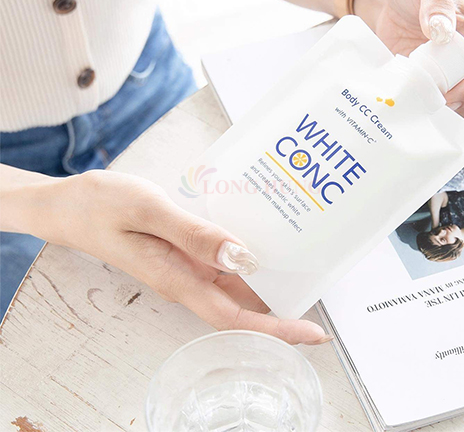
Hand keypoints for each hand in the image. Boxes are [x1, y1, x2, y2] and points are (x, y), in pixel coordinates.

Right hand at [23, 170, 328, 344]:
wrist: (67, 206)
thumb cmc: (100, 207)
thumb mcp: (149, 212)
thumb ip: (194, 236)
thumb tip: (243, 256)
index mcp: (178, 279)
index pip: (235, 317)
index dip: (276, 329)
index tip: (313, 333)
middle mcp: (185, 279)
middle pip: (241, 305)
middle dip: (281, 306)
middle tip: (320, 288)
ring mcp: (183, 266)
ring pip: (233, 283)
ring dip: (266, 281)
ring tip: (301, 264)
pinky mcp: (180, 251)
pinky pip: (219, 261)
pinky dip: (243, 257)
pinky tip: (258, 240)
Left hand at [355, 0, 463, 120]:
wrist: (386, 1)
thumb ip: (437, 1)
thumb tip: (440, 31)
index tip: (451, 94)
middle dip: (459, 109)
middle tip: (428, 106)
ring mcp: (449, 78)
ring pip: (457, 110)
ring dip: (439, 115)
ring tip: (415, 108)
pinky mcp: (427, 86)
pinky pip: (431, 108)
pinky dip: (421, 112)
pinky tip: (406, 107)